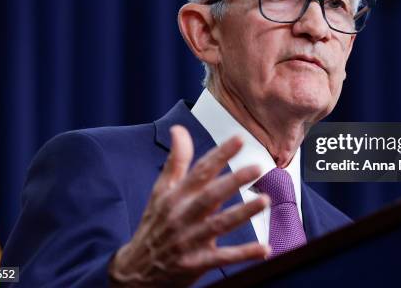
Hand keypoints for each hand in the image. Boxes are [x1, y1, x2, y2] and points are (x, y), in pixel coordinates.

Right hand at [109, 125, 270, 286]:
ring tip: (264, 200)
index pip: (200, 171)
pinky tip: (264, 249)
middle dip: (233, 181)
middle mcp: (182, 215)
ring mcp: (189, 240)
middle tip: (256, 167)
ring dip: (243, 213)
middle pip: (210, 195)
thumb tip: (179, 129)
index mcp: (175, 196)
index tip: (239, 139)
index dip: (219, 154)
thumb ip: (176, 161)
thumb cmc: (154, 225)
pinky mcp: (196, 264)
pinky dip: (244, 254)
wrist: (136, 271)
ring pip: (219, 224)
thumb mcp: (160, 192)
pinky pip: (223, 258)